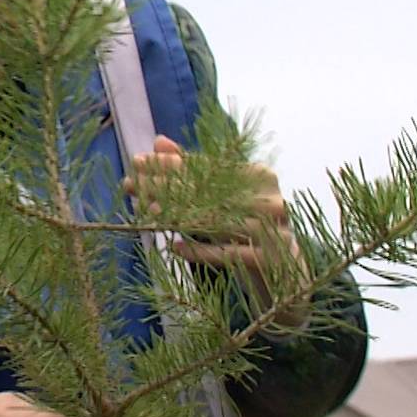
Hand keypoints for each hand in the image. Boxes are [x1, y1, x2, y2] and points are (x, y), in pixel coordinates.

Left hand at [125, 134, 310, 324]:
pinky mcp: (266, 259)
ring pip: (215, 220)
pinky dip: (198, 250)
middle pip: (207, 191)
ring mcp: (271, 231)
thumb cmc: (246, 228)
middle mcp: (269, 201)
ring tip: (149, 211)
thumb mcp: (224, 199)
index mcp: (261, 177)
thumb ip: (195, 170)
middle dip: (165, 185)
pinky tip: (173, 246)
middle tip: (131, 183)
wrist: (285, 275)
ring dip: (177, 215)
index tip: (138, 162)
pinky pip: (225, 252)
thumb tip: (159, 141)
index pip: (209, 167)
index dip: (172, 164)